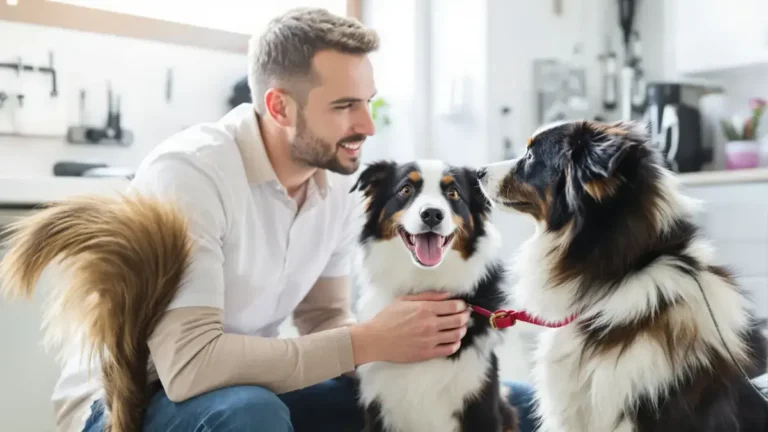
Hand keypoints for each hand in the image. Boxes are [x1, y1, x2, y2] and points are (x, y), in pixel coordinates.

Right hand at [350, 291, 470, 364]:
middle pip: (459, 320)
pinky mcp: (427, 353)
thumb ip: (428, 296)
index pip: (454, 307)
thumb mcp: (405, 300)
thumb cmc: (388, 318)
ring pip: (457, 335)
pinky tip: (453, 341)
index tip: (462, 306)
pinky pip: (449, 349)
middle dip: (465, 317)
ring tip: (460, 328)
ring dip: (462, 330)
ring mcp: (430, 340)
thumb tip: (448, 295)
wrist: (376, 339)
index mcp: (425, 309)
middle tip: (465, 316)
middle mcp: (430, 324)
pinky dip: (456, 344)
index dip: (462, 306)